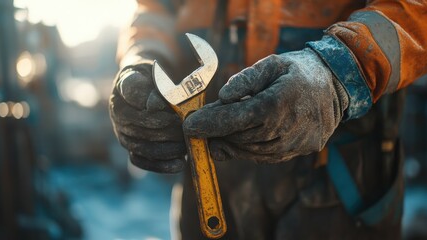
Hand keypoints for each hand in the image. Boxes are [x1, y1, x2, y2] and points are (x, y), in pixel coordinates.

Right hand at [109, 61, 185, 172]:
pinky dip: (160, 165)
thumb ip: (159, 84)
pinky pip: (140, 160)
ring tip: (185, 145)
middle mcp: (117, 109)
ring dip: (165, 148)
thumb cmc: (161, 78)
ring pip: (140, 145)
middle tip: (185, 128)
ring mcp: (122, 131)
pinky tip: (179, 163)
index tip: (171, 105)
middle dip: (165, 128)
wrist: (154, 87)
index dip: (152, 100)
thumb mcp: (162, 72)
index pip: (133, 91)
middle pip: (138, 124)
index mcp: (124, 84)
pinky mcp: (130, 147)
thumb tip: (154, 106)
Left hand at [183, 48, 348, 162]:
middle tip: (199, 125)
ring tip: (219, 129)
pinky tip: (237, 138)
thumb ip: (246, 79)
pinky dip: (246, 149)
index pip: (235, 119)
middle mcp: (285, 129)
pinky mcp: (296, 152)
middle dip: (215, 132)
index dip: (209, 124)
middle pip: (239, 137)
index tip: (188, 126)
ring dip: (230, 141)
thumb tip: (223, 97)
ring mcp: (292, 144)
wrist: (335, 87)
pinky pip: (263, 157)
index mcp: (277, 103)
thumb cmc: (298, 71)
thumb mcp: (273, 63)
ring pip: (249, 150)